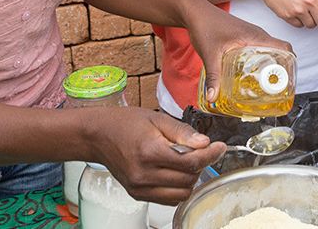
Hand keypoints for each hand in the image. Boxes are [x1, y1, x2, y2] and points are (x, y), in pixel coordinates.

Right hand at [92, 108, 225, 204]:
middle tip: (200, 150)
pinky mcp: (137, 194)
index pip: (191, 162)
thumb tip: (204, 143)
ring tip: (186, 161)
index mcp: (150, 152)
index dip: (210, 155)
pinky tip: (175, 172)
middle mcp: (144, 174)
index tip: (220, 147)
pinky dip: (178, 188)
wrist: (98, 136)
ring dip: (190, 178)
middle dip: (201, 164)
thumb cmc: (126, 123)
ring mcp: (140, 187)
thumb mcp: (157, 118)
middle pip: (188, 179)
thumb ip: (182, 132)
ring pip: (181, 193)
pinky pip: (168, 199)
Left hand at [182, 0, 292, 102]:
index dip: (290, 63)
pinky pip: (259, 48)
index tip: (286, 80)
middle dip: (280, 69)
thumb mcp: (210, 54)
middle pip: (279, 51)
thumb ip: (213, 76)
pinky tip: (250, 72)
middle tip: (275, 87)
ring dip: (270, 64)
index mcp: (255, 36)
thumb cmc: (204, 26)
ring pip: (269, 50)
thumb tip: (213, 97)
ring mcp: (251, 34)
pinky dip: (260, 60)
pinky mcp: (244, 36)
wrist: (195, 12)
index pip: (284, 47)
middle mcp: (257, 34)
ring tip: (264, 83)